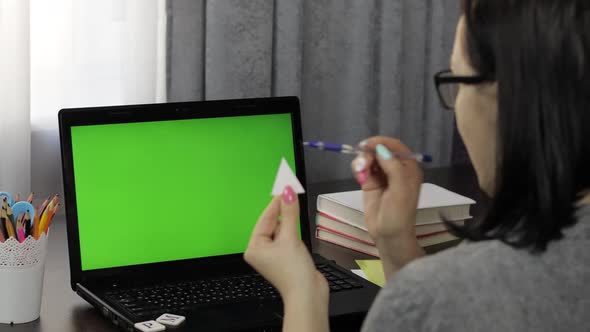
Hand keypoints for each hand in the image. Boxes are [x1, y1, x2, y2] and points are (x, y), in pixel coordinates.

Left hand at [244, 186, 328, 301]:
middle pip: (272, 223)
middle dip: (283, 212)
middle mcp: (261, 252)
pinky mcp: (285, 258)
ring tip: (296, 212)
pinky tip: (298, 233)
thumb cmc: (293, 274)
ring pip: (281, 230)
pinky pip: (287, 239)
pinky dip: (293, 233)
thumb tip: (288, 193)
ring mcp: (273, 256)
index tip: (285, 188)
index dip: (276, 202)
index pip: (265, 218)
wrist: (308, 294)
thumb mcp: (290, 237)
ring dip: (289, 223)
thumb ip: (289, 213)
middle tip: (292, 194)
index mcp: (254, 247)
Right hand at [351, 137, 424, 276]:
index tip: (367, 144)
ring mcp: (382, 175)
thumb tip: (380, 148)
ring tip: (360, 174)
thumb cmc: (399, 213)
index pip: (395, 146)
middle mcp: (396, 169)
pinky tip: (360, 178)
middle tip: (362, 164)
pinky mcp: (370, 183)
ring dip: (362, 162)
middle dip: (369, 154)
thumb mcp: (400, 189)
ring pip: (369, 158)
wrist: (389, 235)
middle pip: (379, 150)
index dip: (381, 142)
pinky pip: (362, 168)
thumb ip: (392, 166)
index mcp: (408, 168)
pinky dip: (359, 169)